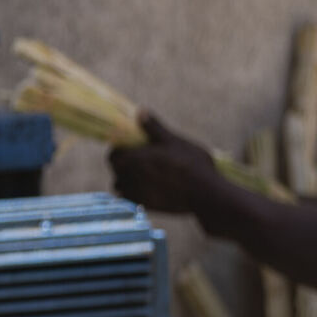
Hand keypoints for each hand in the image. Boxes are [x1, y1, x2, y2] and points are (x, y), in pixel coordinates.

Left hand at [107, 113, 222, 217]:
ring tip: (145, 174)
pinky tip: (149, 188)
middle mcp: (128, 177)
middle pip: (116, 170)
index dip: (120, 150)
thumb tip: (140, 110)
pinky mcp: (144, 206)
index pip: (113, 155)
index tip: (131, 148)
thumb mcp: (172, 140)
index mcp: (132, 159)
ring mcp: (135, 193)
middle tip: (141, 159)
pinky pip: (130, 199)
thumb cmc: (190, 163)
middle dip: (124, 164)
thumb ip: (153, 128)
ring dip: (127, 180)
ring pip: (120, 185)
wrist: (204, 193)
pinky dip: (134, 193)